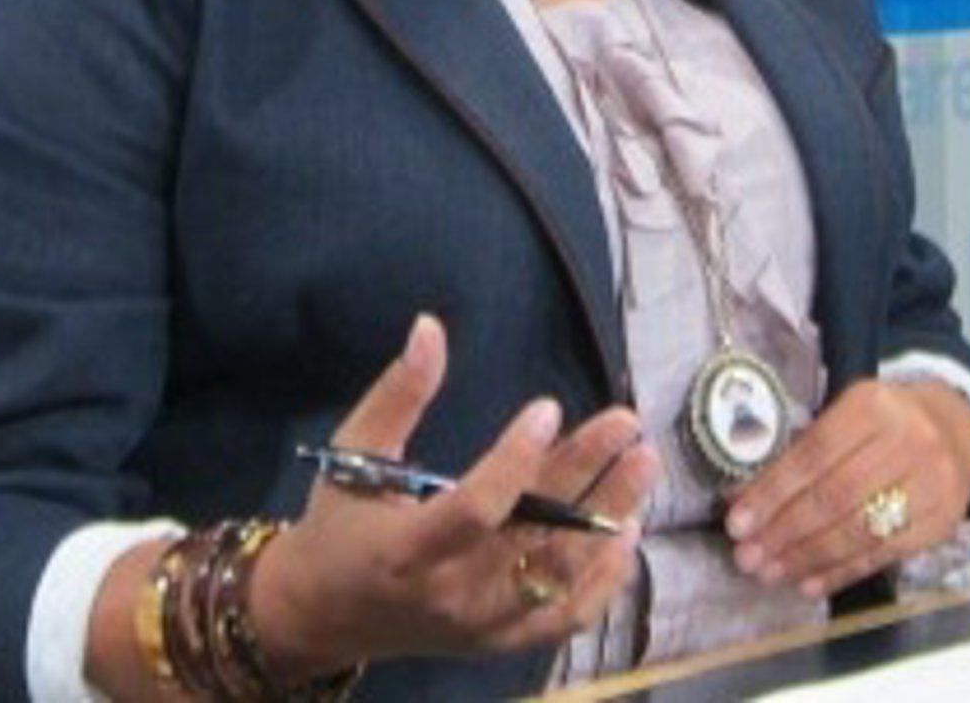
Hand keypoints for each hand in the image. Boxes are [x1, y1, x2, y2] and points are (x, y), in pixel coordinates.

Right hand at [249, 314, 660, 677]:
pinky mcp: (502, 642)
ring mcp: (483, 625)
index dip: (515, 460)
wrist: (327, 612)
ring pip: (560, 573)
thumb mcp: (355, 451)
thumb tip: (430, 327)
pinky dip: (604, 580)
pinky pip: (567, 618)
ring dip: (608, 517)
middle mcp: (451, 594)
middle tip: (625, 423)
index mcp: (407, 548)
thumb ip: (398, 393)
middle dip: (584, 473)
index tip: (548, 407)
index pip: (475, 508)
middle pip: (533, 534)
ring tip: (642, 464)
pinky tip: (628, 532)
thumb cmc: (339, 522)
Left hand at [724, 377, 969, 599]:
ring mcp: (931, 485)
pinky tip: (809, 584)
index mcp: (871, 406)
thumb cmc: (880, 421)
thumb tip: (740, 497)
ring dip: (807, 558)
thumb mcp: (842, 414)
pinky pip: (884, 554)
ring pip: (859, 531)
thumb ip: (797, 449)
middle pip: (834, 497)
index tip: (736, 522)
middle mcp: (907, 443)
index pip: (812, 455)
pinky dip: (842, 572)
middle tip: (746, 556)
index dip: (772, 492)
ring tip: (769, 573)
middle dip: (784, 531)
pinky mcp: (943, 523)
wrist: (956, 427)